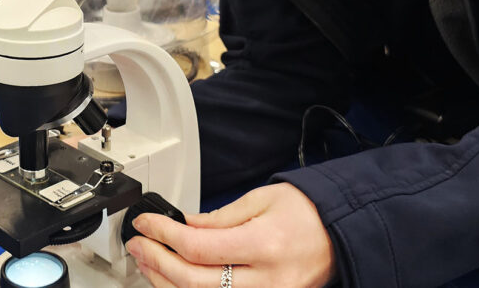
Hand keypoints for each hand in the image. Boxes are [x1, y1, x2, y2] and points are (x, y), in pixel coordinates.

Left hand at [125, 183, 335, 287]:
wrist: (341, 235)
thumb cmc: (308, 215)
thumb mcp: (262, 200)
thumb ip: (219, 218)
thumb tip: (183, 226)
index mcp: (263, 246)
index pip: (197, 247)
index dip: (163, 235)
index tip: (146, 224)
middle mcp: (265, 281)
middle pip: (193, 281)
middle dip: (156, 261)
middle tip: (138, 244)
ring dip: (166, 282)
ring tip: (149, 262)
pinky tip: (174, 280)